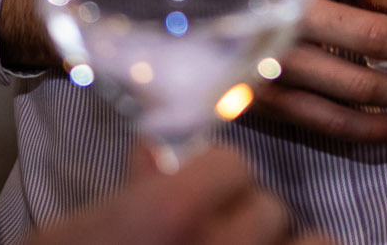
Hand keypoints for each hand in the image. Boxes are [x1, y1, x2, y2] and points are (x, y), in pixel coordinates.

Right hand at [23, 145, 329, 244]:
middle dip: (243, 221)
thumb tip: (156, 152)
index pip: (232, 164)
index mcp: (170, 215)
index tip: (199, 193)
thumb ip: (129, 194)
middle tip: (213, 242)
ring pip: (311, 244)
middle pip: (268, 207)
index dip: (213, 179)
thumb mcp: (76, 237)